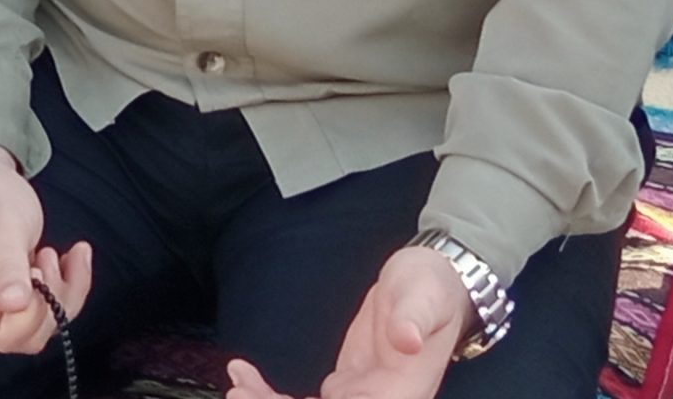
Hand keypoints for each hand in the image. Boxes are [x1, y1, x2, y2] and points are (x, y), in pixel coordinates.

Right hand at [0, 141, 94, 354]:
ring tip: (57, 253)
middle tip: (50, 257)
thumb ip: (6, 264)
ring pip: (39, 326)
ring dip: (62, 293)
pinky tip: (68, 259)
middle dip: (51, 300)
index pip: (0, 333)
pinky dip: (65, 288)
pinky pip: (43, 312)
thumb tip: (14, 304)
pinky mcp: (4, 301)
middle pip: (22, 336)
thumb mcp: (0, 222)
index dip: (33, 312)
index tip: (40, 270)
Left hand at [224, 246, 472, 398]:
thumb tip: (407, 340)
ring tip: (237, 385)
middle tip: (239, 393)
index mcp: (403, 393)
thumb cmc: (433, 288)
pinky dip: (274, 396)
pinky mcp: (348, 385)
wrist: (435, 284)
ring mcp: (363, 397)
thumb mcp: (424, 296)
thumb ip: (415, 319)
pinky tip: (245, 374)